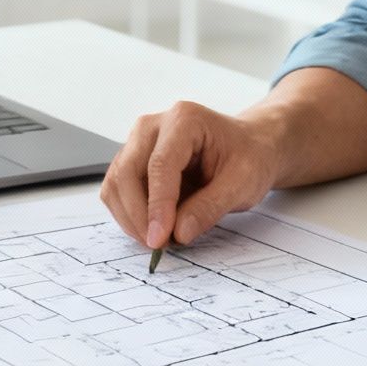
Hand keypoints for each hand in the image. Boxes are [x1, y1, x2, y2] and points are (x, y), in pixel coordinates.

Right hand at [100, 101, 280, 247]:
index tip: (160, 238)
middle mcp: (154, 126)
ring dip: (131, 218)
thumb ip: (210, 207)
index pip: (160, 164)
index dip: (157, 205)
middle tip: (158, 245)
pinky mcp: (134, 161)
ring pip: (116, 183)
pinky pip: (118, 191)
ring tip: (160, 239)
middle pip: (127, 171)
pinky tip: (153, 228)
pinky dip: (129, 215)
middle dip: (138, 214)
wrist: (250, 148)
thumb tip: (178, 232)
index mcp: (184, 120)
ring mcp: (139, 142)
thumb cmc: (249, 157)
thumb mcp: (243, 184)